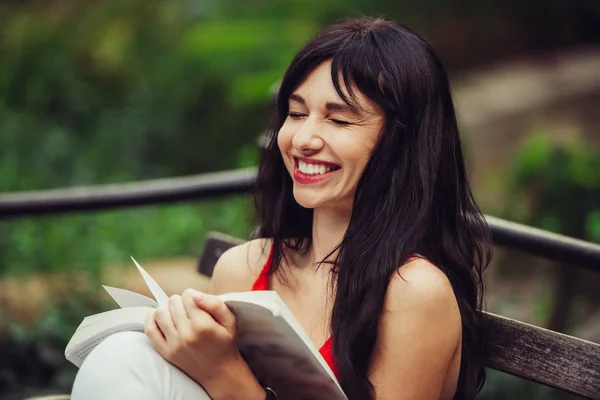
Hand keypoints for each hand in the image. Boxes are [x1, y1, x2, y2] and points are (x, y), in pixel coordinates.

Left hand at [145, 289, 264, 399]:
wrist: (220, 372)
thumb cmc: (226, 344)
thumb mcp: (230, 321)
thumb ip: (214, 303)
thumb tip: (193, 293)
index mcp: (203, 325)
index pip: (188, 295)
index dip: (194, 296)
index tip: (199, 304)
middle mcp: (186, 334)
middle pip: (173, 302)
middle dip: (181, 301)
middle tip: (189, 310)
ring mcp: (174, 344)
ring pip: (160, 312)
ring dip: (168, 309)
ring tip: (177, 314)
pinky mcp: (165, 351)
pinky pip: (150, 330)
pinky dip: (152, 319)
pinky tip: (162, 318)